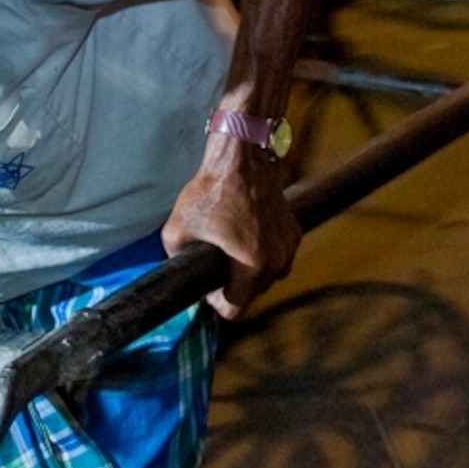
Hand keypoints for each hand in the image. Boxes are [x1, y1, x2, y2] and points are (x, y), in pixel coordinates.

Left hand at [163, 142, 300, 319]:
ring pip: (268, 276)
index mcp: (252, 265)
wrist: (240, 158)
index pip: (235, 309)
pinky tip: (245, 238)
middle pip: (252, 294)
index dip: (216, 303)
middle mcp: (277, 260)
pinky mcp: (293, 230)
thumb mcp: (176, 230)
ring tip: (230, 252)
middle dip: (232, 286)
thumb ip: (175, 259)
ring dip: (249, 272)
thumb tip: (179, 272)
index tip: (207, 287)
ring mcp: (289, 245)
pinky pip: (277, 256)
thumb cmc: (211, 190)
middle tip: (214, 266)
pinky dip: (263, 254)